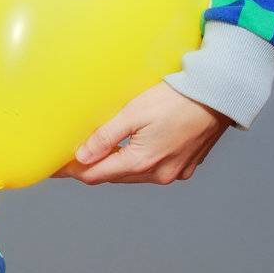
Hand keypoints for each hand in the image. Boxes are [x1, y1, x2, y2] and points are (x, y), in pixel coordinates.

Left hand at [50, 82, 231, 184]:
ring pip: (134, 173)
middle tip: (71, 158)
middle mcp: (159, 173)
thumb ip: (106, 137)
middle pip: (115, 176)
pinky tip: (130, 149)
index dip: (73, 171)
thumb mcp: (133, 113)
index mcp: (143, 162)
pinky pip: (153, 168)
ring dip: (115, 165)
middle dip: (92, 168)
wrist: (218, 96)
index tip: (55, 167)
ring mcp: (175, 172)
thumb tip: (82, 158)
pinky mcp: (186, 164)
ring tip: (96, 153)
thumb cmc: (176, 99)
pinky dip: (137, 161)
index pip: (97, 175)